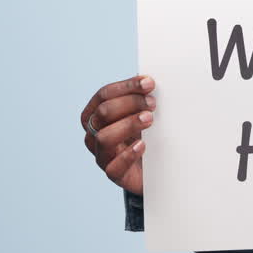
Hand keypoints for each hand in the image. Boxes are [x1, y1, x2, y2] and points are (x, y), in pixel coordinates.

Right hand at [80, 75, 155, 195]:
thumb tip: (148, 78)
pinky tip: (143, 145)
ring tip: (150, 119)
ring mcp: (102, 156)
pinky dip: (128, 155)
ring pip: (104, 138)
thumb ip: (142, 96)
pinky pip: (113, 167)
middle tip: (153, 103)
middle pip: (103, 113)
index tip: (149, 83)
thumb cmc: (148, 134)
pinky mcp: (115, 175)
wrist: (158, 167)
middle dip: (130, 103)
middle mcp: (94, 134)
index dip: (126, 87)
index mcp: (96, 115)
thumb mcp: (144, 112)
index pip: (104, 95)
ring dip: (128, 125)